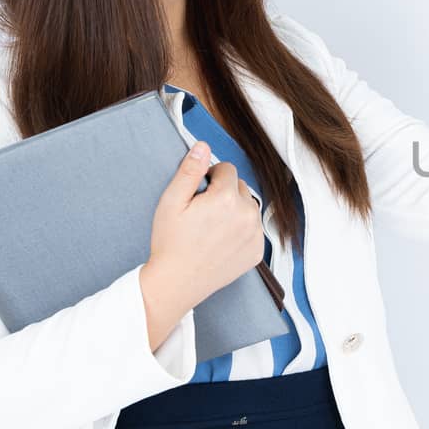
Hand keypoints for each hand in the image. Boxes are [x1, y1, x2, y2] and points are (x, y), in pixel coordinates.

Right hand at [141, 141, 265, 347]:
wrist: (177, 282)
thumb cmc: (170, 242)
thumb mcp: (171, 201)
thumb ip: (189, 171)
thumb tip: (202, 146)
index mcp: (227, 198)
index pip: (227, 169)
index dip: (210, 177)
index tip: (198, 193)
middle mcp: (248, 214)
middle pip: (240, 187)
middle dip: (224, 193)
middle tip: (202, 212)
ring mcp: (255, 234)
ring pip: (249, 207)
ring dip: (235, 210)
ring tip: (211, 227)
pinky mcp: (258, 251)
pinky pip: (254, 229)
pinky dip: (241, 230)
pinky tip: (221, 241)